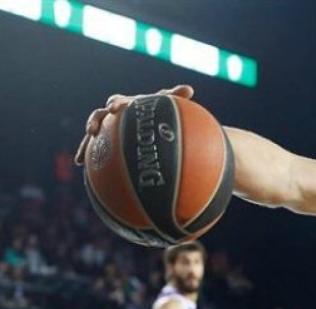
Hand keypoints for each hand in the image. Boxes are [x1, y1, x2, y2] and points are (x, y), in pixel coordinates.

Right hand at [75, 85, 193, 165]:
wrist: (149, 124)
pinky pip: (93, 149)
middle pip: (100, 115)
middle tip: (94, 130)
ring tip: (82, 155)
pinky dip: (86, 154)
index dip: (115, 104)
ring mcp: (107, 129)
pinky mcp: (104, 142)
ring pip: (93, 133)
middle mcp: (113, 116)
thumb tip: (189, 89)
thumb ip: (175, 97)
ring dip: (86, 141)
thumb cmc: (158, 113)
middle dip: (95, 121)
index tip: (115, 109)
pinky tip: (79, 165)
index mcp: (126, 105)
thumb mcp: (167, 106)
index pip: (118, 102)